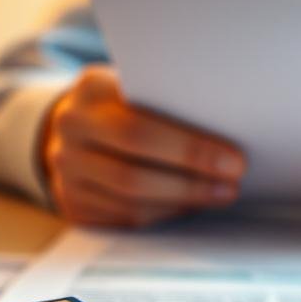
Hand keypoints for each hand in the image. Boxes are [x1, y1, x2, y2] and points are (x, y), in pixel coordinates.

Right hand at [44, 66, 245, 226]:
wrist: (75, 122)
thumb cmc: (125, 100)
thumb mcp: (138, 84)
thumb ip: (169, 99)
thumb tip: (229, 129)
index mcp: (91, 91)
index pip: (140, 130)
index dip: (191, 151)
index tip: (235, 160)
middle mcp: (70, 131)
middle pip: (133, 174)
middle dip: (191, 183)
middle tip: (232, 185)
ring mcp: (65, 172)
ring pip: (131, 202)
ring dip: (183, 202)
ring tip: (220, 195)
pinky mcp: (72, 203)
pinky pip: (125, 217)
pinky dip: (164, 213)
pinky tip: (190, 204)